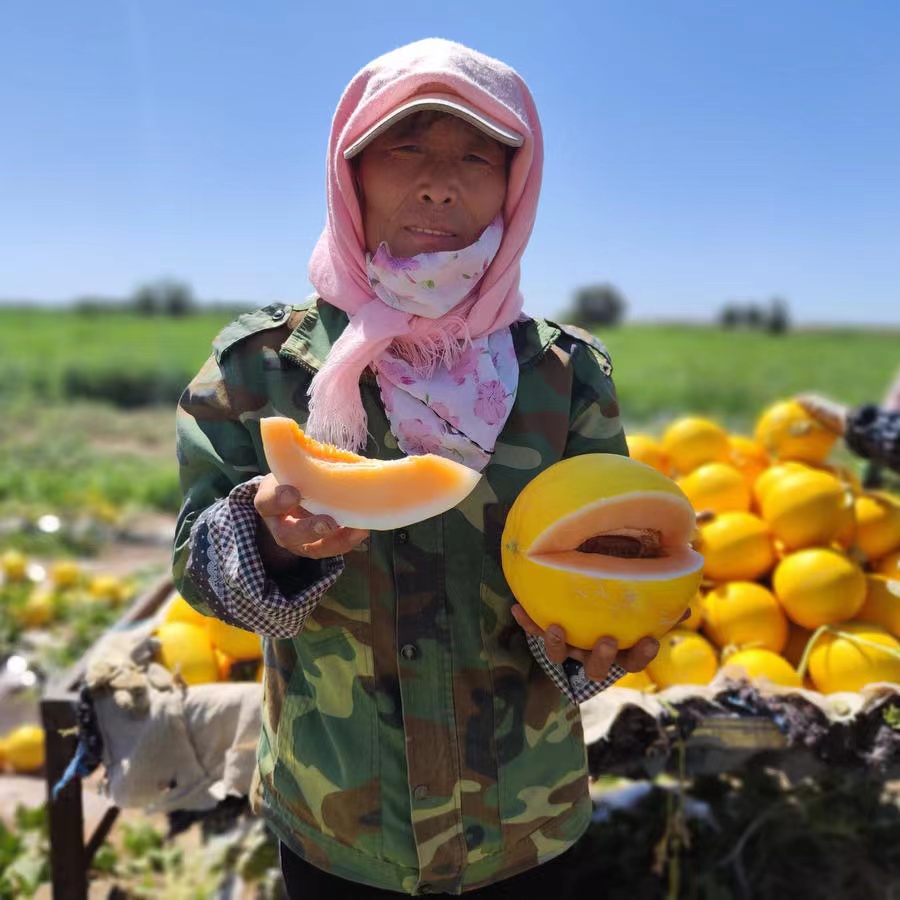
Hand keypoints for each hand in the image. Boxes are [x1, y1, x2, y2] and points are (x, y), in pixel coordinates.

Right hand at [254, 474, 368, 564]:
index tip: (293, 492)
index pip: (267, 502)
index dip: (278, 499)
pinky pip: (332, 549)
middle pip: (288, 535)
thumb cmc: (294, 477)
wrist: (293, 496)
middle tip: (328, 523)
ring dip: (336, 540)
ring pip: (313, 549)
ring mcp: (298, 541)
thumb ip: (306, 463)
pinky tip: (362, 529)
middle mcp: (279, 526)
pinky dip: (349, 540)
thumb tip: (337, 455)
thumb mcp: (293, 467)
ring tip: (356, 528)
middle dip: (310, 529)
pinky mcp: (316, 547)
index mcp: (269, 501)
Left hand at [511, 604, 672, 682]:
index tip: (650, 640)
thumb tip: (687, 605)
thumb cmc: (619, 615)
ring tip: (556, 627)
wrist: (582, 615)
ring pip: (563, 656)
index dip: (641, 654)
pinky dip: (527, 621)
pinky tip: (517, 608)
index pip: (634, 660)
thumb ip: (661, 612)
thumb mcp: (639, 615)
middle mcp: (592, 657)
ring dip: (557, 644)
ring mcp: (570, 650)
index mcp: (618, 653)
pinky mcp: (549, 639)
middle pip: (597, 668)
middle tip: (606, 640)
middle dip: (601, 657)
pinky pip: (536, 631)